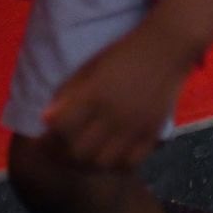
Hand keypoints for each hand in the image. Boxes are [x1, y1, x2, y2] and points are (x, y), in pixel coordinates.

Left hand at [41, 27, 190, 171]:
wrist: (167, 48)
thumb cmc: (124, 53)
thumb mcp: (91, 67)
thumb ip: (69, 93)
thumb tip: (47, 119)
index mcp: (95, 95)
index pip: (61, 128)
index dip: (48, 136)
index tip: (45, 137)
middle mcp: (114, 115)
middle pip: (79, 152)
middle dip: (64, 154)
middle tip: (61, 150)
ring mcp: (135, 126)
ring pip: (103, 163)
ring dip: (89, 163)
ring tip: (85, 155)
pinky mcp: (152, 132)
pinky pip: (131, 161)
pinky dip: (116, 164)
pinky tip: (111, 155)